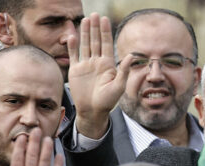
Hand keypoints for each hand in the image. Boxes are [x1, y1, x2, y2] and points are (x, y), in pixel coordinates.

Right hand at [0, 128, 62, 165]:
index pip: (18, 158)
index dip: (20, 146)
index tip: (22, 137)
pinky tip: (59, 154)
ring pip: (45, 160)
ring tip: (49, 138)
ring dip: (47, 148)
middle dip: (34, 141)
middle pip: (32, 155)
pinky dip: (58, 162)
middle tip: (37, 131)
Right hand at [67, 13, 131, 138]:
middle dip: (95, 28)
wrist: (93, 111)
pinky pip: (74, 55)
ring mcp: (86, 66)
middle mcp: (97, 62)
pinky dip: (72, 46)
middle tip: (94, 14)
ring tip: (85, 20)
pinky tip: (72, 35)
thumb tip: (131, 56)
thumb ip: (124, 71)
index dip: (105, 31)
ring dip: (85, 33)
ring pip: (85, 45)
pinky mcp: (75, 71)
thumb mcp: (119, 86)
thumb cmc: (108, 101)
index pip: (107, 44)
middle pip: (96, 41)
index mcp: (108, 65)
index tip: (104, 19)